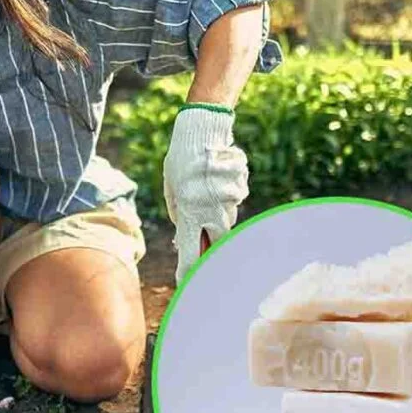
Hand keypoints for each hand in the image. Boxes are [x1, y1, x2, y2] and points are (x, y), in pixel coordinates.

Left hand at [163, 105, 248, 283]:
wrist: (202, 130)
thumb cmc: (181, 160)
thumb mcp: (171, 190)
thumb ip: (178, 214)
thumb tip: (182, 235)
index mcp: (189, 213)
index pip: (190, 252)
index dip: (189, 271)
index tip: (186, 282)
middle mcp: (211, 211)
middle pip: (216, 243)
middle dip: (211, 248)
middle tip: (205, 246)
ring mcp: (229, 201)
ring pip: (226, 221)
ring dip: (216, 218)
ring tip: (207, 198)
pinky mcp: (240, 190)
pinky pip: (234, 202)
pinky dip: (226, 198)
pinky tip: (217, 182)